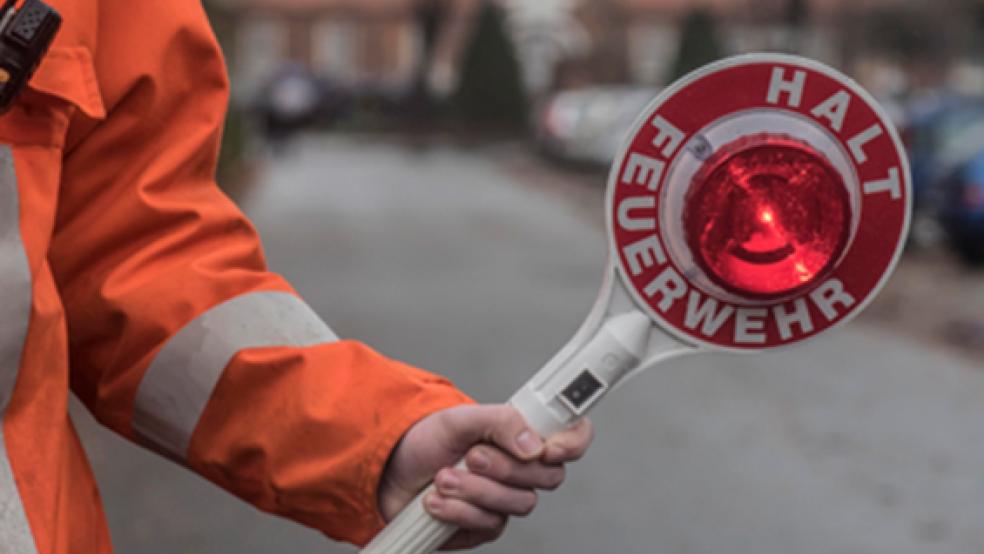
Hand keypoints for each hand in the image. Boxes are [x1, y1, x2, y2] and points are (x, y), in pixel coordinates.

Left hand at [377, 404, 593, 549]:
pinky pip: (489, 525)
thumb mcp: (461, 418)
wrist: (389, 470)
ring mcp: (505, 500)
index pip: (572, 438)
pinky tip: (436, 500)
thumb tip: (533, 444)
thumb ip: (501, 421)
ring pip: (518, 505)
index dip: (572, 443)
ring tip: (443, 477)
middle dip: (504, 468)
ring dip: (475, 490)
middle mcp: (522, 470)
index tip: (549, 448)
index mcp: (524, 436)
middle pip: (547, 478)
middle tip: (471, 456)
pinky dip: (459, 511)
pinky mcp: (485, 526)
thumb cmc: (427, 439)